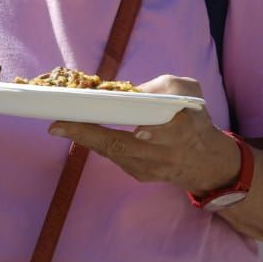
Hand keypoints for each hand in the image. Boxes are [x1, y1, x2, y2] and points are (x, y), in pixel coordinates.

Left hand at [50, 76, 240, 195]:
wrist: (205, 160)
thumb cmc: (191, 116)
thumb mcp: (188, 92)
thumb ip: (163, 86)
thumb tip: (124, 90)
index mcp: (182, 127)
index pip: (150, 125)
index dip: (127, 121)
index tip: (94, 111)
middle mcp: (165, 152)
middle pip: (120, 144)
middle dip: (86, 133)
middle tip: (58, 124)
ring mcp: (151, 167)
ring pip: (112, 152)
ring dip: (84, 138)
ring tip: (60, 124)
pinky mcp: (140, 175)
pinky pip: (112, 157)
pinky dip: (95, 143)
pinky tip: (79, 132)